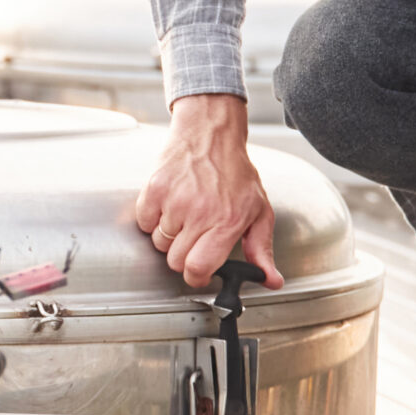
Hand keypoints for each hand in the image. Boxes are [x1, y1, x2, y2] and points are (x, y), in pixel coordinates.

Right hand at [134, 93, 282, 288]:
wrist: (210, 134)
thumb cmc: (235, 172)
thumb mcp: (259, 211)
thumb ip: (262, 250)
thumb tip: (270, 281)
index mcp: (227, 222)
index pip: (198, 268)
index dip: (196, 277)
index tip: (198, 272)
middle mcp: (200, 212)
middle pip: (175, 261)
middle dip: (183, 256)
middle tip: (194, 237)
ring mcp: (174, 200)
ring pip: (159, 243)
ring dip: (169, 236)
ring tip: (184, 215)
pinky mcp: (154, 189)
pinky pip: (145, 223)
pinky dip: (154, 218)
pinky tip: (170, 204)